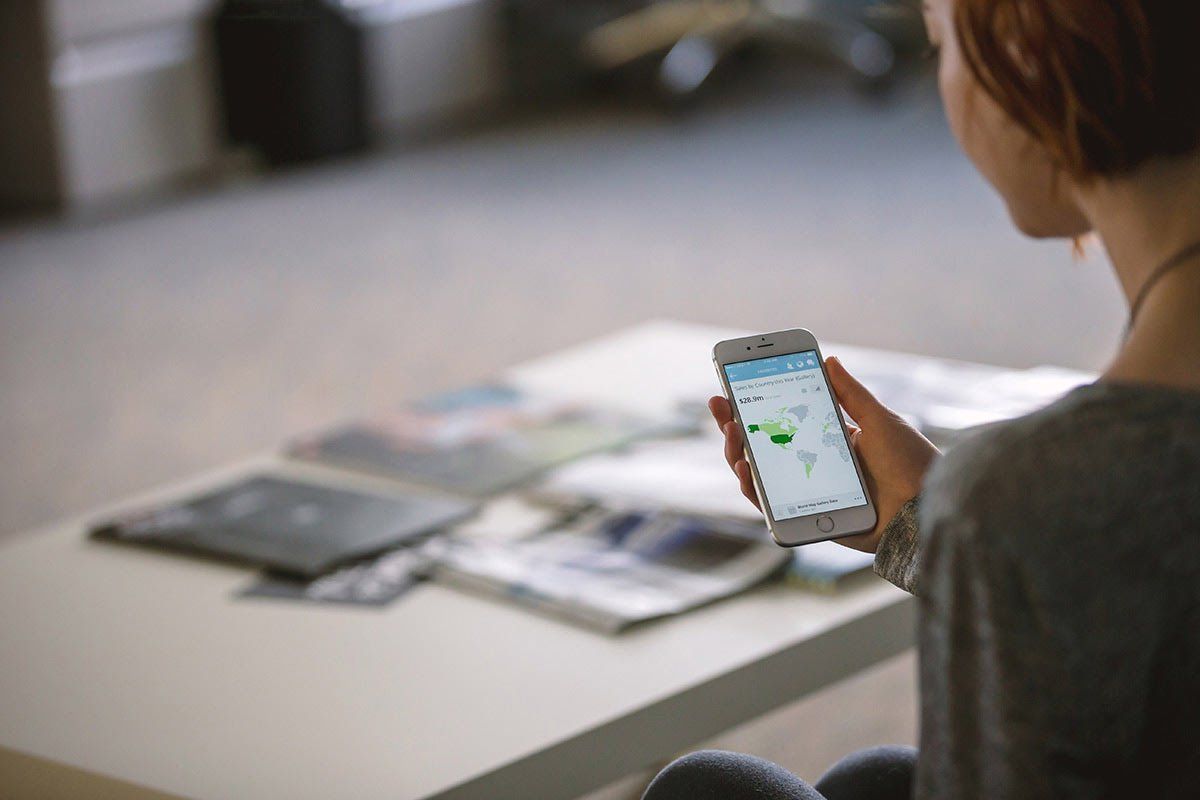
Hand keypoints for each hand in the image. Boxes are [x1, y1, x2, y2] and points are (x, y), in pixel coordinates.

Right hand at [708, 355, 938, 553]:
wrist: (927, 508)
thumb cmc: (911, 464)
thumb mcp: (879, 420)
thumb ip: (850, 393)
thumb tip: (829, 360)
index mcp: (829, 442)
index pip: (782, 422)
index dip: (754, 406)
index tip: (733, 385)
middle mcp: (812, 467)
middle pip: (762, 447)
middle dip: (734, 425)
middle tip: (720, 404)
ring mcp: (806, 493)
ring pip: (758, 474)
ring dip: (738, 451)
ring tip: (733, 430)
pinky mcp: (806, 518)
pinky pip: (770, 506)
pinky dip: (752, 487)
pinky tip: (745, 466)